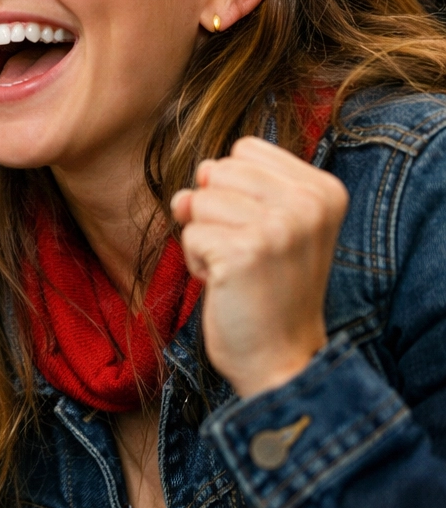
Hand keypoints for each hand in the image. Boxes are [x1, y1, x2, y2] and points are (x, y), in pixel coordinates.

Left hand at [172, 137, 346, 396]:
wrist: (282, 358)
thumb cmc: (268, 289)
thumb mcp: (268, 225)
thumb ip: (230, 189)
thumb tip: (184, 192)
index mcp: (323, 189)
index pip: (244, 149)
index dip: (235, 189)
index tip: (260, 230)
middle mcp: (308, 202)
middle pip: (216, 170)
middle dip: (215, 213)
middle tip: (247, 254)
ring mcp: (280, 226)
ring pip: (197, 200)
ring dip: (204, 238)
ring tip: (237, 269)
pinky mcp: (245, 251)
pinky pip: (189, 234)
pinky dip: (197, 262)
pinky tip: (226, 285)